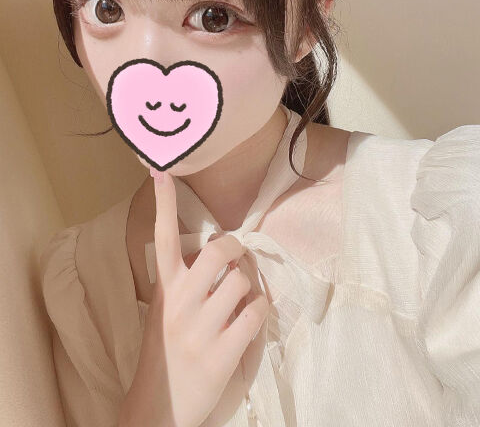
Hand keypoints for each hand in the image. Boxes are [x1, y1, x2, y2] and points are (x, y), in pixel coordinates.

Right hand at [119, 171, 269, 426]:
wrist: (159, 406)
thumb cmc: (166, 349)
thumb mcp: (165, 309)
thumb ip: (184, 279)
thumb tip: (218, 250)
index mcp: (163, 288)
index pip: (162, 237)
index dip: (163, 203)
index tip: (161, 171)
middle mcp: (179, 302)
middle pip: (219, 250)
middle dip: (236, 249)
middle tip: (237, 258)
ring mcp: (200, 328)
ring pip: (242, 282)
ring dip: (248, 288)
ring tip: (240, 302)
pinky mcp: (222, 353)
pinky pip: (256, 314)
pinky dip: (259, 314)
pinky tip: (248, 323)